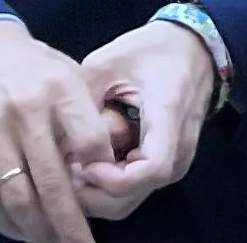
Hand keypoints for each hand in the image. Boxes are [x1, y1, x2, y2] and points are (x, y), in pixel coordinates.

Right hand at [0, 18, 114, 242]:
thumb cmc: (36, 70)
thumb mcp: (72, 77)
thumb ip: (88, 120)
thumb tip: (105, 171)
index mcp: (60, 88)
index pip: (90, 142)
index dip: (101, 173)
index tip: (107, 192)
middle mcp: (24, 110)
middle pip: (52, 181)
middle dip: (70, 223)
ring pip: (17, 197)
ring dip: (38, 229)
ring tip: (53, 241)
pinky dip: (4, 222)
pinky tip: (22, 230)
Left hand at [71, 16, 218, 221]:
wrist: (193, 47)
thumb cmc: (151, 50)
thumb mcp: (107, 63)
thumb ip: (81, 102)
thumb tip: (53, 144)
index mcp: (169, 113)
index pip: (151, 169)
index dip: (112, 179)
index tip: (84, 164)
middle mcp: (179, 144)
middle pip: (135, 195)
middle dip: (93, 193)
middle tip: (65, 171)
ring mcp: (177, 157)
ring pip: (133, 199)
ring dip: (98, 192)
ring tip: (73, 168)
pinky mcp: (169, 163)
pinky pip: (138, 189)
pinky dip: (109, 187)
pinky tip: (89, 166)